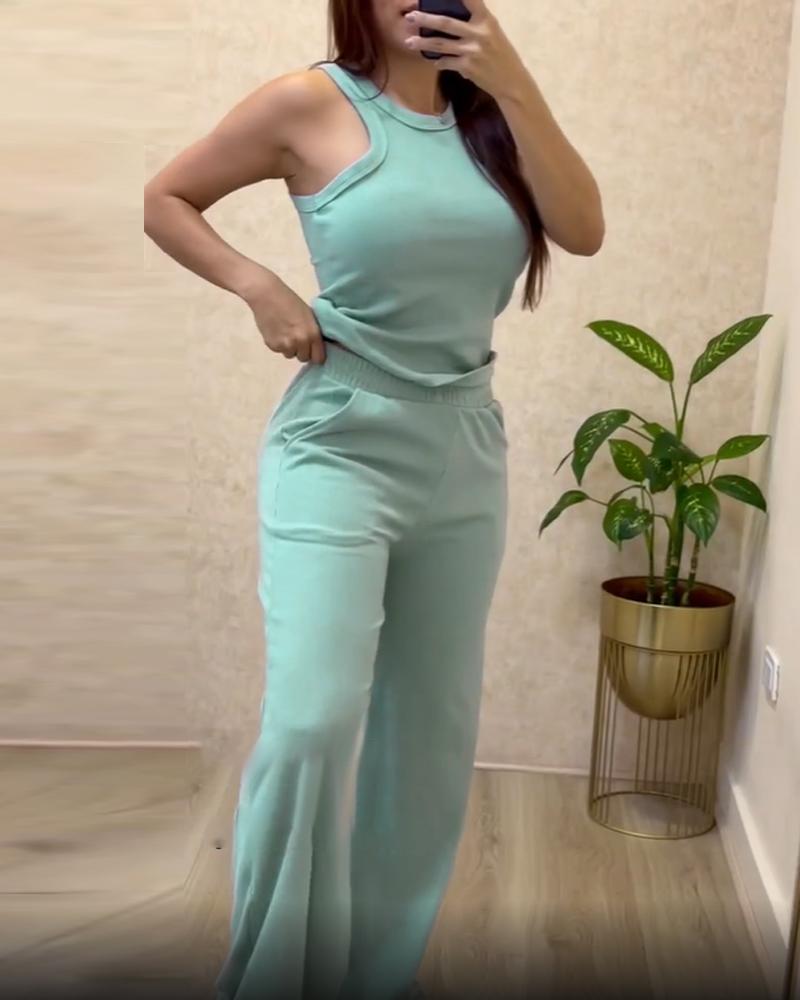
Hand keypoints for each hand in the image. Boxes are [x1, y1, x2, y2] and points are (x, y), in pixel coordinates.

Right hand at [240, 269, 326, 363]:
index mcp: (312, 334)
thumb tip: (316, 345)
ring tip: (285, 332)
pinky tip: (276, 331)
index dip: (316, 354)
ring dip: (289, 348)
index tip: (312, 349)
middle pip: (304, 358)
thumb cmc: (290, 301)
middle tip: (297, 338)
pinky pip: (279, 350)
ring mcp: (285, 346)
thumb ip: (313, 332)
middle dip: (302, 350)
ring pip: (290, 355)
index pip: (318, 358)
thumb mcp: (309, 315)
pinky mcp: (272, 346)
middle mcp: (300, 343)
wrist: (267, 295)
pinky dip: (278, 344)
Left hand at [403, 0, 526, 100]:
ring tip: (409, 42)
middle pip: (446, 23)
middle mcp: (479, 33)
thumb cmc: (501, 54)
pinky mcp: (467, 67)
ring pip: (441, 45)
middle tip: (410, 16)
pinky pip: (446, 62)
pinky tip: (434, 61)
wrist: (511, 81)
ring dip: (423, 43)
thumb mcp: (493, 32)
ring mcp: (472, 51)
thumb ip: (476, 22)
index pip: (470, 0)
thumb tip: (454, 14)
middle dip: (425, 19)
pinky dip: (439, 62)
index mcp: (486, 20)